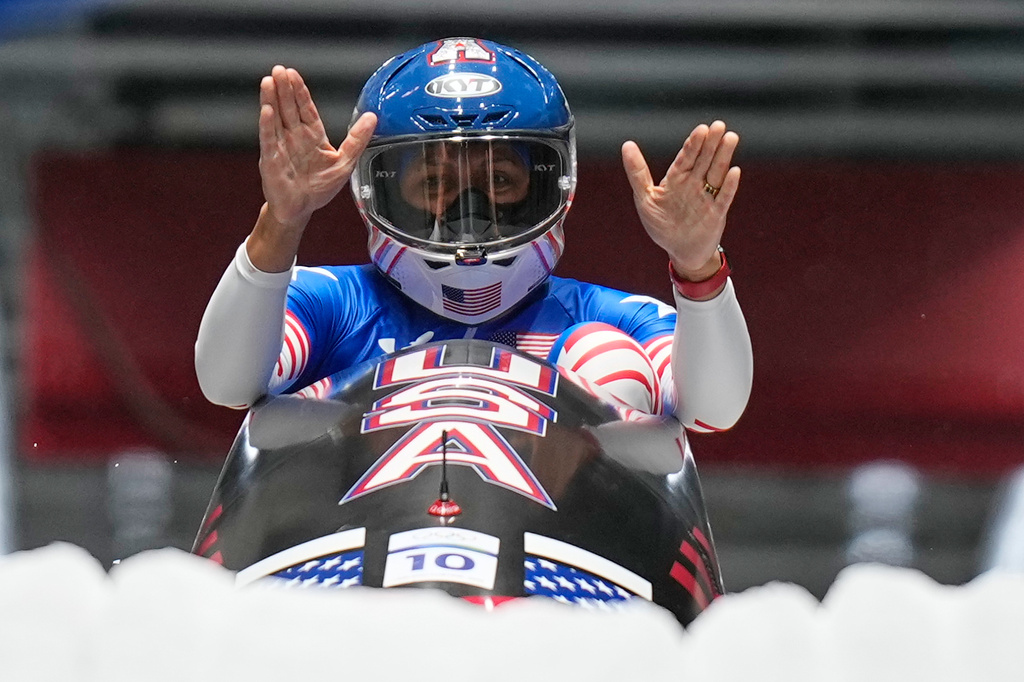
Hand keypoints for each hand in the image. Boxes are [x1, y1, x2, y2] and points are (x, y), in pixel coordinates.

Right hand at [258, 65, 376, 231]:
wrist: (300, 209)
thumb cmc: (319, 188)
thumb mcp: (345, 162)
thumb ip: (357, 139)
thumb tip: (372, 117)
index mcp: (312, 136)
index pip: (306, 109)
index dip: (300, 92)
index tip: (294, 75)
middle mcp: (294, 138)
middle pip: (289, 109)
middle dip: (284, 89)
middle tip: (279, 70)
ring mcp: (281, 147)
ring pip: (275, 119)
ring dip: (271, 100)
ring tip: (268, 81)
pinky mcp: (271, 159)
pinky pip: (268, 139)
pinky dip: (267, 125)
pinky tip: (266, 109)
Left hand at [622, 121, 739, 279]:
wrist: (679, 250)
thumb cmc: (661, 224)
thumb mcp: (644, 197)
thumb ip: (637, 172)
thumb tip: (627, 144)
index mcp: (677, 179)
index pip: (686, 157)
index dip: (693, 144)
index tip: (701, 129)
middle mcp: (694, 184)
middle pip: (704, 160)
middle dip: (711, 144)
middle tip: (719, 126)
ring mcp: (707, 197)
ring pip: (716, 173)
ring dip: (723, 157)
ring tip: (731, 138)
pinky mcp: (717, 213)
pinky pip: (724, 198)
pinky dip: (729, 186)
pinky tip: (734, 171)